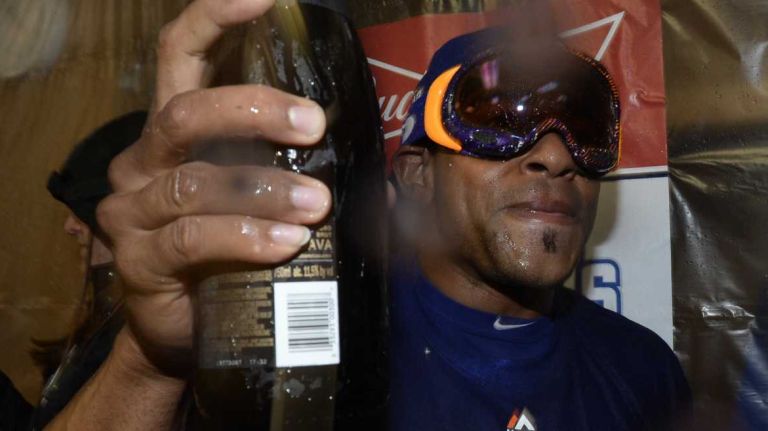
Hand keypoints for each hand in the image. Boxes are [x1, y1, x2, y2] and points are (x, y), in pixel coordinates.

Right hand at [97, 0, 330, 375]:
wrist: (187, 330)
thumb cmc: (231, 253)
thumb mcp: (260, 198)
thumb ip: (293, 169)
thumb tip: (374, 162)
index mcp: (176, 132)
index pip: (181, 55)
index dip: (215, 18)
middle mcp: (145, 160)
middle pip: (185, 110)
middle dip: (253, 109)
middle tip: (311, 125)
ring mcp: (134, 210)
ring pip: (196, 181)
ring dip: (263, 188)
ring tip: (317, 204)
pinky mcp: (137, 261)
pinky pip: (193, 238)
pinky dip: (245, 236)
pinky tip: (285, 241)